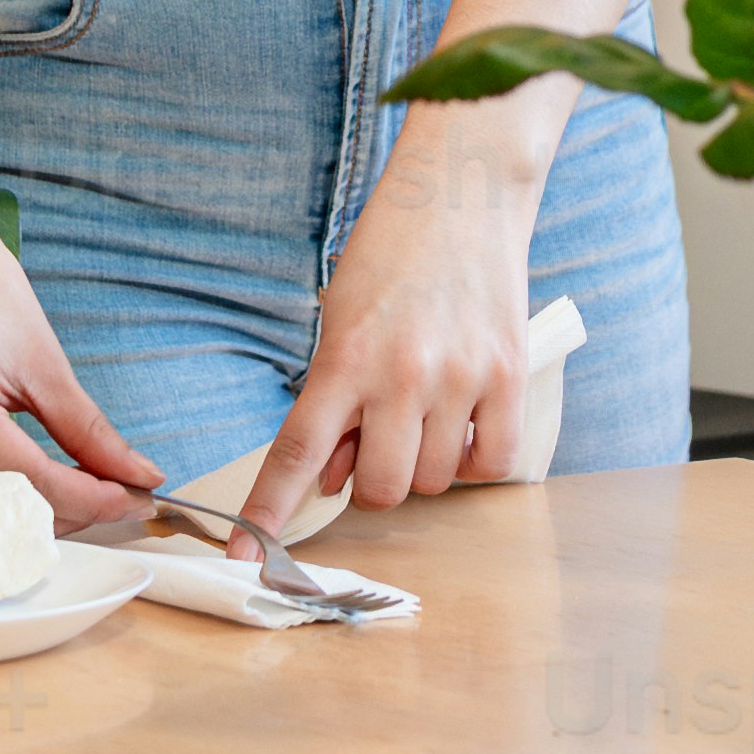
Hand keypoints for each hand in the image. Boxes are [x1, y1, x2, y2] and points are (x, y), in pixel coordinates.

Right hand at [0, 218, 161, 505]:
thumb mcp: (45, 362)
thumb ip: (90, 432)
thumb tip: (138, 477)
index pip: (34, 482)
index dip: (95, 499)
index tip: (136, 498)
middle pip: (7, 511)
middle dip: (72, 512)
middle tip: (121, 496)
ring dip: (38, 513)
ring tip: (85, 491)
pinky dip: (4, 502)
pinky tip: (40, 487)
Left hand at [244, 148, 546, 543]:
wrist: (462, 196)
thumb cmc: (390, 256)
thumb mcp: (340, 321)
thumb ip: (334, 406)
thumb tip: (330, 481)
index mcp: (344, 359)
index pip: (296, 453)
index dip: (269, 512)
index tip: (245, 557)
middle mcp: (401, 375)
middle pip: (382, 488)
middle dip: (376, 480)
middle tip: (381, 440)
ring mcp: (459, 378)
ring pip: (434, 480)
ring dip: (425, 464)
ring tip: (426, 409)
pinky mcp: (509, 375)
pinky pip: (491, 461)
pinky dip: (474, 458)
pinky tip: (465, 423)